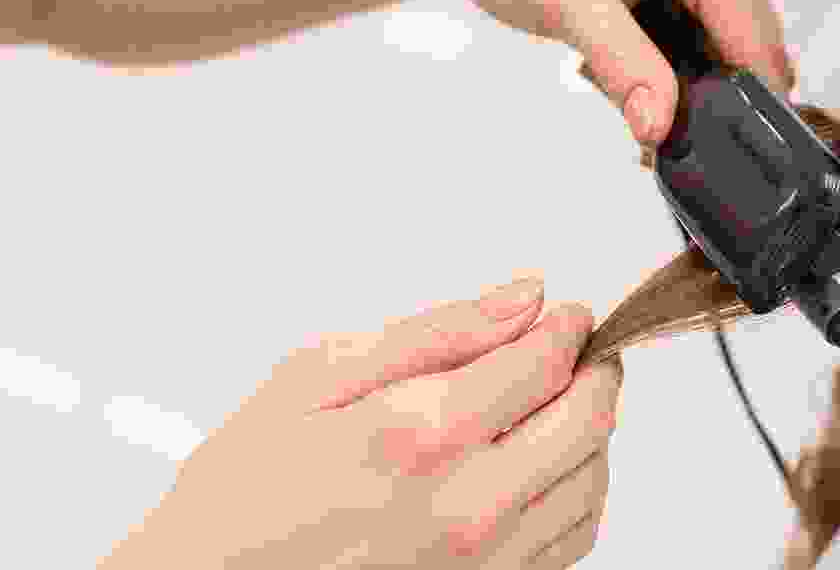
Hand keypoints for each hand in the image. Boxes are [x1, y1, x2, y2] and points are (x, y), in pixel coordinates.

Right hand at [100, 276, 623, 569]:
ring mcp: (487, 561)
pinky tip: (542, 465)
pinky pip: (575, 536)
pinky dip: (577, 488)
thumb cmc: (244, 497)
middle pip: (589, 417)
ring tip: (554, 402)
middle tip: (574, 346)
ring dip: (590, 426)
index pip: (546, 361)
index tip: (563, 313)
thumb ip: (431, 333)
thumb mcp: (313, 379)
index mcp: (419, 436)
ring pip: (593, 477)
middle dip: (595, 367)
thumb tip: (517, 297)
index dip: (567, 324)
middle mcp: (466, 504)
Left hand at [404, 0, 795, 147]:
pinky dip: (659, 68)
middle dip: (695, 102)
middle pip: (746, 57)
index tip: (686, 149)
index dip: (730, 109)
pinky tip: (611, 61)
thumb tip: (662, 126)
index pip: (755, 45)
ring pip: (719, 57)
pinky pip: (695, 42)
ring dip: (672, 88)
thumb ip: (622, 65)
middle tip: (634, 123)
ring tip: (607, 78)